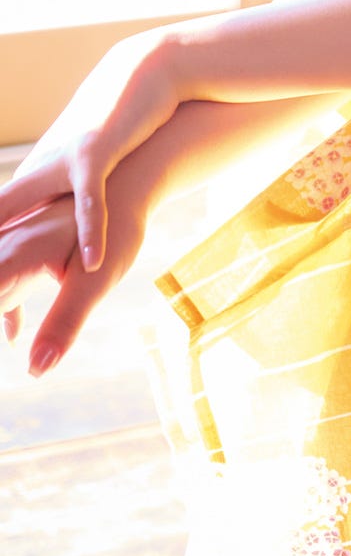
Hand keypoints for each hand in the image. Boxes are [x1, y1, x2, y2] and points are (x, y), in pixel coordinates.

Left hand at [0, 30, 180, 274]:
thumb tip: (66, 228)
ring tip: (4, 292)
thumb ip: (68, 193)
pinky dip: (91, 230)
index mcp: (32, 180)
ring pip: (20, 205)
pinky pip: (90, 200)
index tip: (1, 322)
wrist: (142, 72)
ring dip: (8, 246)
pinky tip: (93, 261)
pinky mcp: (94, 153)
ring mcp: (60, 161)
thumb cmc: (114, 122)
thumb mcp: (82, 165)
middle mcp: (35, 172)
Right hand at [0, 182, 146, 376]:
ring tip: (14, 335)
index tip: (5, 342)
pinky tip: (14, 336)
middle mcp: (7, 246)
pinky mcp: (30, 248)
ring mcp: (16, 245)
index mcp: (15, 253)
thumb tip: (37, 369)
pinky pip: (6, 281)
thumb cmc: (117, 230)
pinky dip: (7, 307)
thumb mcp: (94, 284)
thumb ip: (64, 323)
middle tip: (12, 340)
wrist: (133, 185)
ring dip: (2, 310)